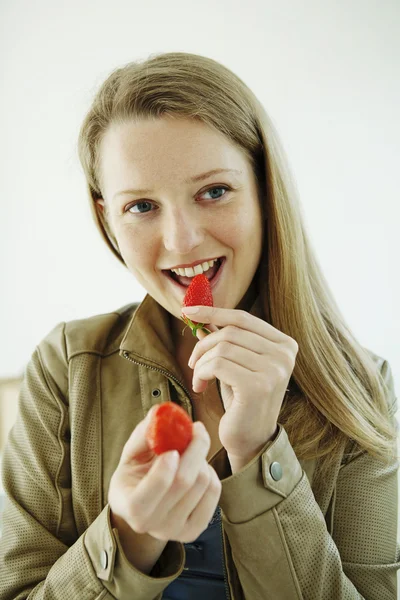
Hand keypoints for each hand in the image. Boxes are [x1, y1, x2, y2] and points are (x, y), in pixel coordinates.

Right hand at [108, 407, 221, 542]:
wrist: (144, 503)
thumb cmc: (136, 473)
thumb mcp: (131, 454)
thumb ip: (143, 434)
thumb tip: (159, 413)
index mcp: (130, 507)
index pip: (148, 495)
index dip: (163, 471)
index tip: (172, 450)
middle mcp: (153, 525)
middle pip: (184, 482)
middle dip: (195, 448)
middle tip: (197, 428)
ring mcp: (176, 531)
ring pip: (203, 483)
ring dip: (202, 459)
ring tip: (190, 453)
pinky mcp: (196, 529)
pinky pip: (214, 491)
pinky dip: (211, 472)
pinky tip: (198, 468)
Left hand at [182, 305, 298, 468]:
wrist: (250, 440)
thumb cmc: (242, 400)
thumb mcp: (236, 363)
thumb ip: (226, 339)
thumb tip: (200, 315)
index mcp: (285, 344)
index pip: (243, 318)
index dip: (213, 311)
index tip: (187, 311)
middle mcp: (285, 355)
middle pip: (230, 332)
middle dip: (204, 345)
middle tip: (193, 363)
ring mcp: (274, 370)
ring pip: (222, 348)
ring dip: (202, 362)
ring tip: (199, 378)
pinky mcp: (258, 386)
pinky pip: (218, 365)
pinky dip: (202, 373)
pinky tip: (201, 387)